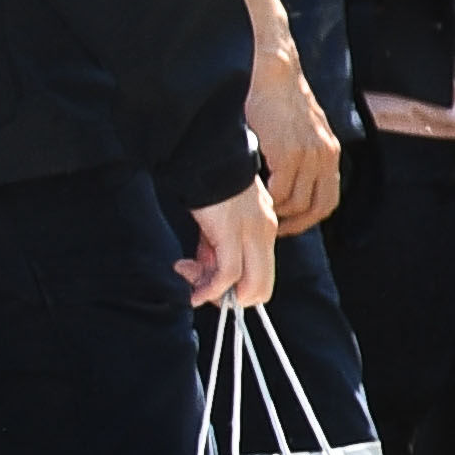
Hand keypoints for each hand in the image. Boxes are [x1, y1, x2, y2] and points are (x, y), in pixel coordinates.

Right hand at [178, 180, 278, 308]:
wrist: (206, 154)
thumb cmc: (207, 184)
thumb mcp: (217, 221)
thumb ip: (215, 246)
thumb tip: (202, 272)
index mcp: (264, 229)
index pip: (261, 275)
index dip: (234, 287)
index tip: (204, 277)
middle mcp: (265, 234)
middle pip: (262, 289)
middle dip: (231, 299)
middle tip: (201, 289)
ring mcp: (252, 235)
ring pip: (250, 287)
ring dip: (218, 296)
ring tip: (190, 281)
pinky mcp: (232, 235)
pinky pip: (228, 275)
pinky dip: (210, 288)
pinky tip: (191, 284)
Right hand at [250, 52, 341, 231]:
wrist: (273, 73)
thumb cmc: (278, 101)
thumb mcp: (302, 130)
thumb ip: (303, 155)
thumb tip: (291, 181)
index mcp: (330, 152)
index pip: (328, 200)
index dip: (310, 218)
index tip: (290, 225)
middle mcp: (325, 156)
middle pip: (317, 207)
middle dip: (296, 223)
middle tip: (275, 228)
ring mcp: (309, 155)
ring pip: (297, 202)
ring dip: (279, 212)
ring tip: (262, 211)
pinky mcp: (289, 152)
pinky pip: (281, 190)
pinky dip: (270, 200)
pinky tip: (257, 197)